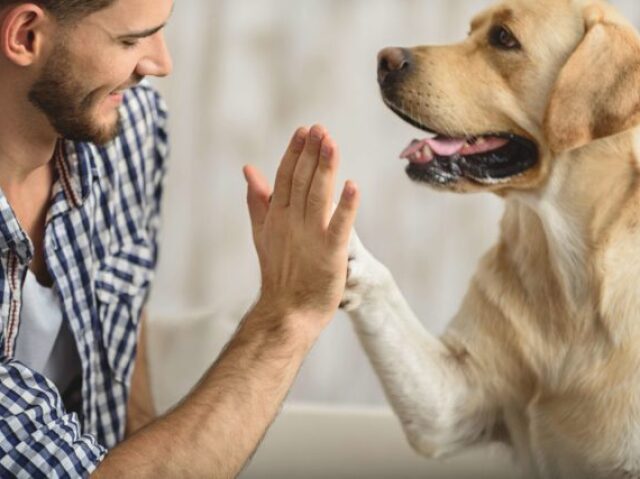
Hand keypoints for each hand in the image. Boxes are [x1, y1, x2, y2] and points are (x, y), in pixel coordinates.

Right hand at [243, 125, 358, 332]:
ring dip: (325, 169)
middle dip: (311, 153)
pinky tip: (352, 186)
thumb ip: (258, 200)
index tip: (305, 130)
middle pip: (302, 181)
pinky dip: (345, 206)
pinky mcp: (330, 253)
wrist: (286, 311)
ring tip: (331, 144)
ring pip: (317, 196)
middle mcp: (292, 222)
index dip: (296, 153)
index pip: (285, 177)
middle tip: (320, 129)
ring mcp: (310, 237)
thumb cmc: (279, 272)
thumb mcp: (263, 232)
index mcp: (278, 216)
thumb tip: (248, 169)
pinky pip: (339, 226)